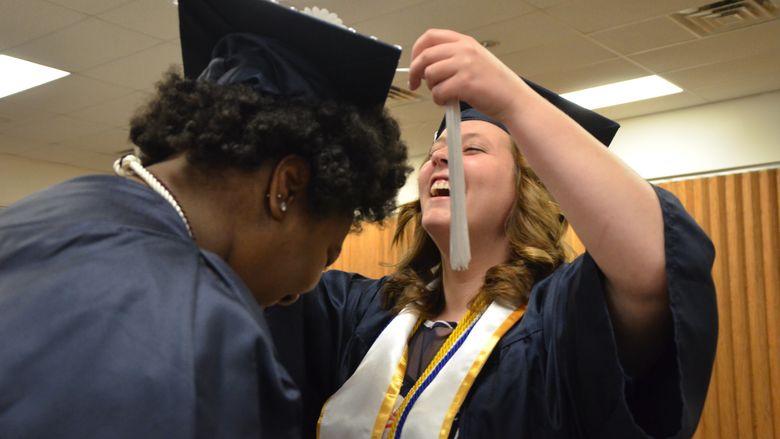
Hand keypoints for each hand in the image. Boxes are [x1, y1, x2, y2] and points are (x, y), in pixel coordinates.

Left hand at [408, 29, 527, 122]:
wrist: (513, 98)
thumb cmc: (493, 84)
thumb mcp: (474, 59)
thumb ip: (452, 57)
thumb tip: (424, 66)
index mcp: (465, 42)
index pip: (430, 36)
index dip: (416, 51)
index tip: (414, 64)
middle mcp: (464, 50)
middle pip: (425, 56)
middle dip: (415, 72)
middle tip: (415, 84)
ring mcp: (465, 65)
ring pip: (430, 75)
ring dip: (432, 88)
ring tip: (444, 94)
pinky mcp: (465, 83)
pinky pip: (438, 92)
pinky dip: (439, 100)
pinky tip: (449, 102)